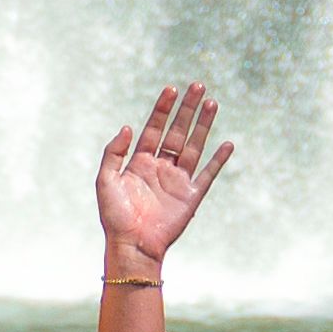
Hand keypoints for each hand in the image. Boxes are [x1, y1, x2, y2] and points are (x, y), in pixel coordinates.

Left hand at [93, 81, 230, 277]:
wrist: (132, 245)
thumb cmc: (115, 216)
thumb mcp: (105, 180)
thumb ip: (114, 152)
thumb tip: (128, 127)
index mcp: (139, 161)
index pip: (154, 128)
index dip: (163, 108)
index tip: (172, 88)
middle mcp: (160, 167)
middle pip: (177, 131)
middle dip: (187, 109)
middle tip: (198, 86)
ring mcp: (177, 181)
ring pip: (194, 146)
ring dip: (203, 125)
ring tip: (212, 103)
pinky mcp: (191, 197)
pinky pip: (208, 174)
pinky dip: (218, 160)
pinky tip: (227, 143)